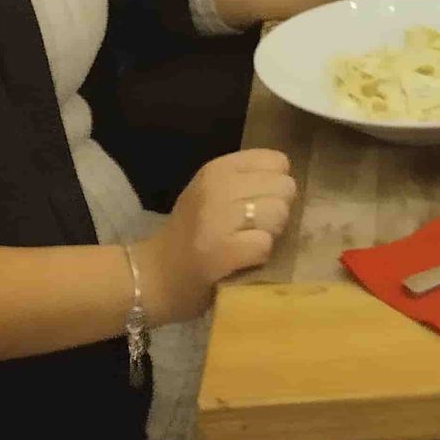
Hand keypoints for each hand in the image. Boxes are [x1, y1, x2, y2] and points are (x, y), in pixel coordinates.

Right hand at [135, 150, 296, 325]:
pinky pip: (264, 244)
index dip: (276, 185)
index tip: (259, 202)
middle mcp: (216, 187)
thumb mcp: (211, 192)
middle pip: (284, 188)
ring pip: (278, 214)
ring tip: (247, 244)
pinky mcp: (220, 252)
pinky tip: (241, 260)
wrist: (152, 277)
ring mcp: (216, 219)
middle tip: (253, 228)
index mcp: (217, 168)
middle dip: (277, 210)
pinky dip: (260, 256)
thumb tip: (288, 180)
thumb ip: (246, 180)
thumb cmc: (189, 235)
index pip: (277, 162)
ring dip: (270, 234)